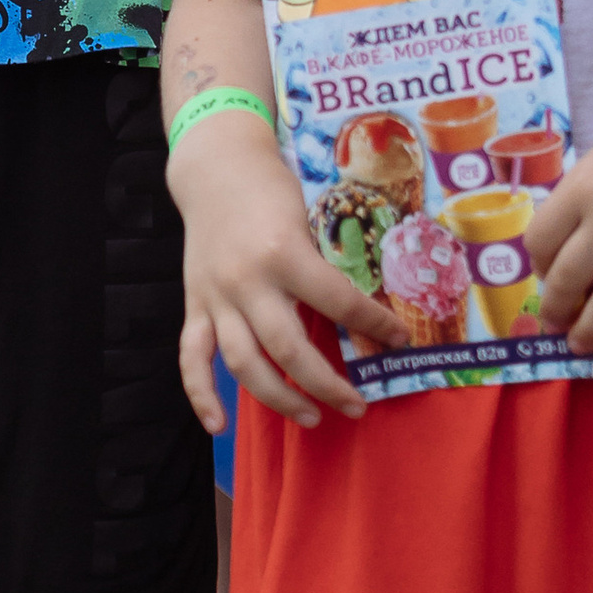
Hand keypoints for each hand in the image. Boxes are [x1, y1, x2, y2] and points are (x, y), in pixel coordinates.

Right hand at [172, 117, 399, 429]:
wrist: (214, 168)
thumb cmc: (270, 189)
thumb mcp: (306, 220)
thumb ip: (322, 268)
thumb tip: (360, 315)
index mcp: (284, 254)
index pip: (339, 303)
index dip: (376, 325)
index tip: (400, 339)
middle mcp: (247, 282)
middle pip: (289, 350)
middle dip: (328, 384)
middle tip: (357, 406)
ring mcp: (216, 297)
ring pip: (244, 364)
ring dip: (278, 399)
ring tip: (311, 416)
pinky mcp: (195, 306)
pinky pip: (192, 358)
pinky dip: (201, 394)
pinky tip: (218, 425)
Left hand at [529, 73, 592, 367]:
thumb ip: (582, 199)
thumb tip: (564, 246)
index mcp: (581, 187)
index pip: (539, 244)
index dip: (540, 268)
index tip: (549, 277)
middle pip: (568, 279)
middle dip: (557, 309)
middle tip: (557, 323)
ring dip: (591, 330)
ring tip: (582, 345)